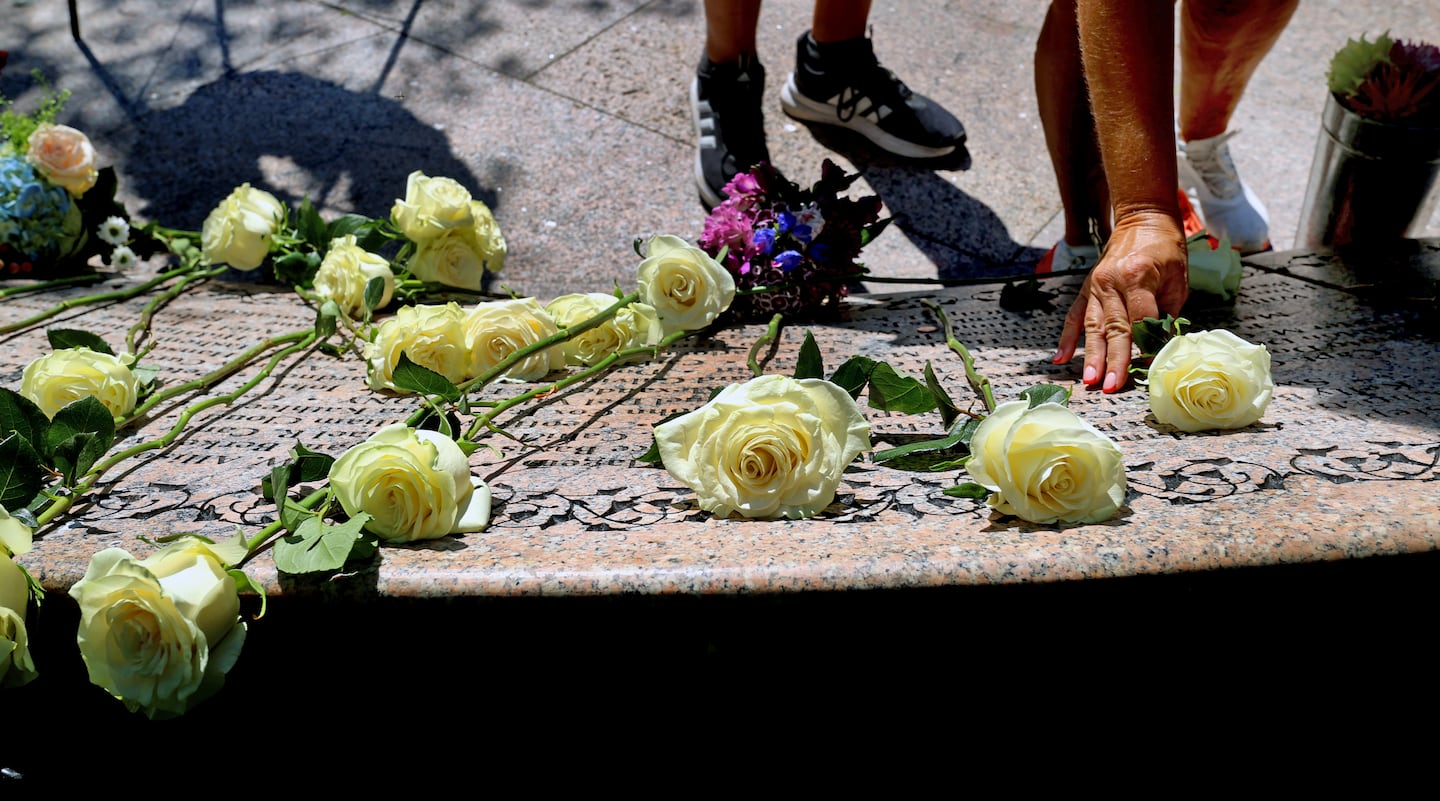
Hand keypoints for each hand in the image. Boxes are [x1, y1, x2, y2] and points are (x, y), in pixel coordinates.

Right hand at [1053, 212, 1188, 391]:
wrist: (1142, 221)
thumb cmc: (1165, 250)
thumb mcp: (1178, 278)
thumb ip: (1169, 312)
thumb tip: (1162, 345)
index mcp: (1138, 277)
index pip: (1142, 318)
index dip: (1147, 344)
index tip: (1150, 367)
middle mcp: (1112, 282)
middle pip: (1114, 327)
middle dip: (1113, 360)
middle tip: (1112, 386)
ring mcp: (1096, 286)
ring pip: (1093, 327)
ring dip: (1090, 355)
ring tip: (1090, 380)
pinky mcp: (1087, 288)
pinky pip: (1075, 316)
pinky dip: (1066, 338)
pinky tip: (1060, 359)